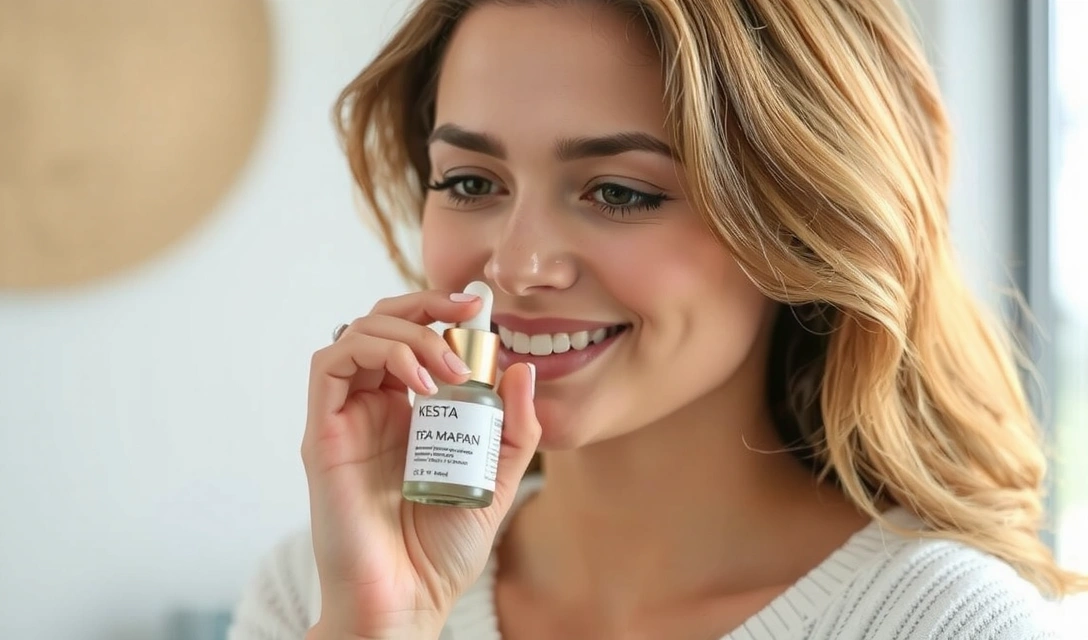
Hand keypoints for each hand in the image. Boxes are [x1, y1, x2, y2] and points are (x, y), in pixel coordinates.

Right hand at [301, 290, 540, 639]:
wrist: (408, 599)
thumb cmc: (443, 551)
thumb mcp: (498, 480)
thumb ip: (514, 429)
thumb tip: (522, 368)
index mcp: (408, 413)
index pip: (414, 337)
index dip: (439, 311)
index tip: (479, 307)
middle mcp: (373, 408)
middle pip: (382, 323)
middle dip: (424, 304)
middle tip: (466, 312)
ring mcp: (346, 418)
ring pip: (356, 333)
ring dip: (408, 333)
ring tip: (449, 368)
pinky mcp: (323, 434)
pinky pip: (330, 365)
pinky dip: (376, 354)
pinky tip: (418, 383)